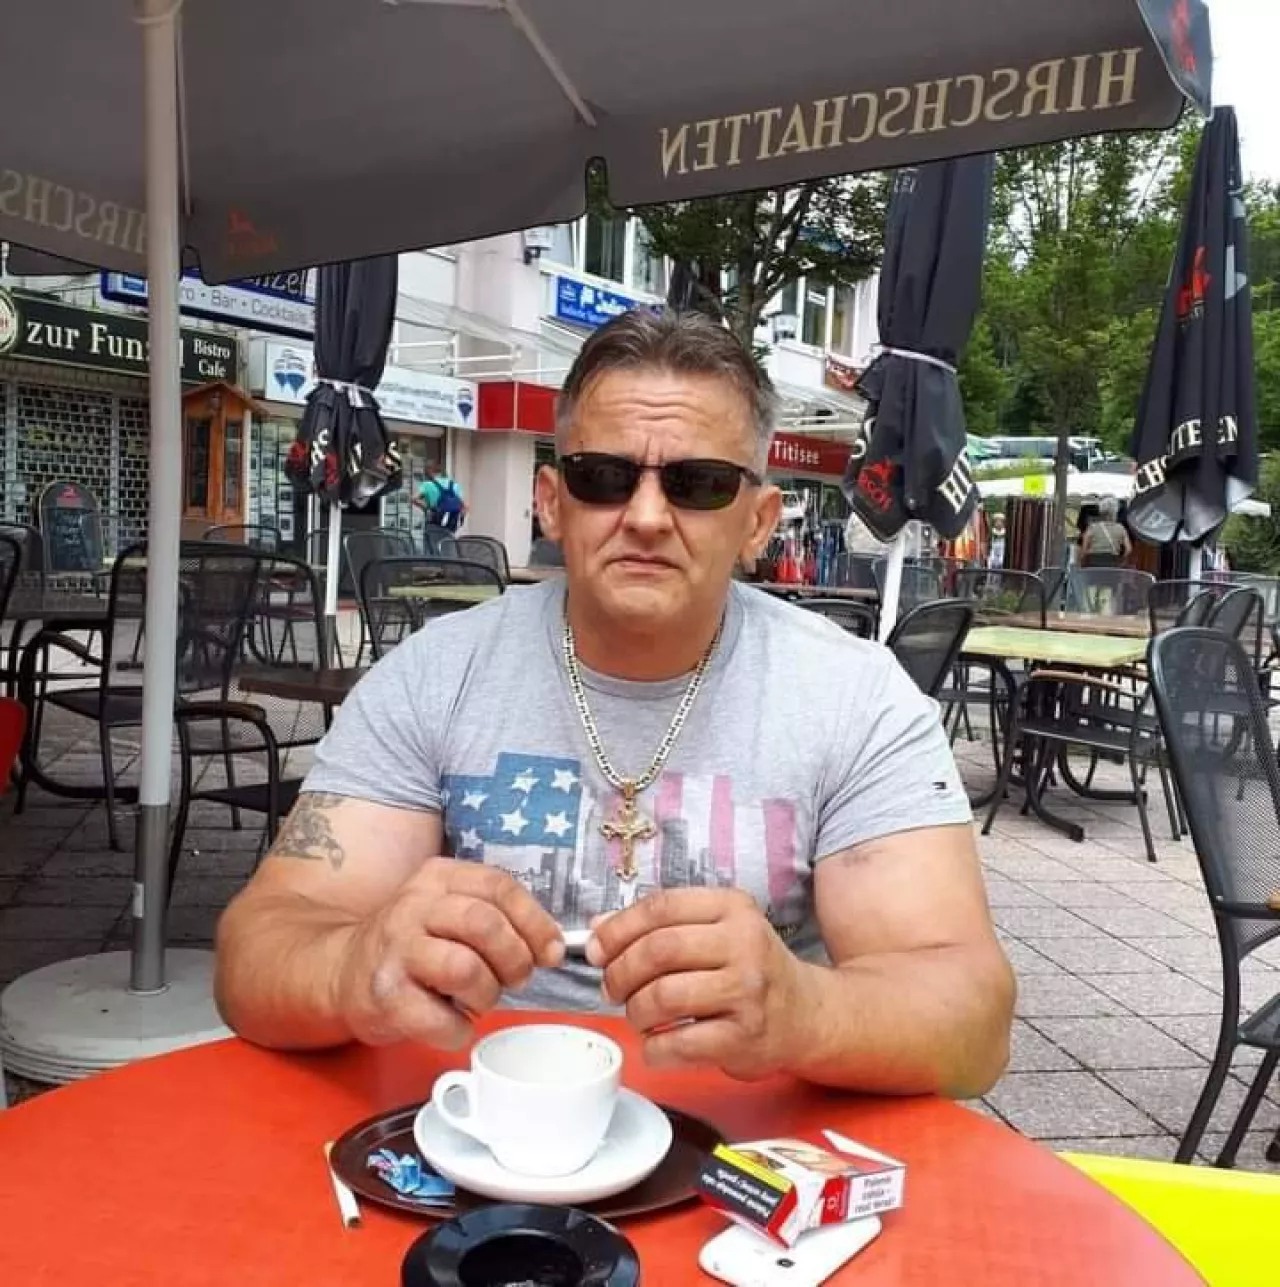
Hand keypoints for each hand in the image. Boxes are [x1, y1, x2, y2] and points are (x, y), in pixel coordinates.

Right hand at [333, 859, 562, 1049]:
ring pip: (464, 968)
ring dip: (487, 994)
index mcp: (438, 878)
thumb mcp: (450, 910)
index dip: (535, 921)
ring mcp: (396, 950)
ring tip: (479, 999)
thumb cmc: (415, 944)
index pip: (499, 886)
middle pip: (484, 924)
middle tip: (516, 979)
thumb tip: (553, 947)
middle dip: (514, 958)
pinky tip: (454, 1024)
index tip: (551, 951)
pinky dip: (458, 1030)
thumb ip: (498, 916)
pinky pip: (439, 1019)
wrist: (343, 971)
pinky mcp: (385, 996)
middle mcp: (414, 906)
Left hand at [586, 889, 815, 1079]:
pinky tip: (656, 1044)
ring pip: (664, 996)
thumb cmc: (747, 969)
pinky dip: (654, 1048)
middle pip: (658, 950)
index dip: (618, 929)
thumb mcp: (715, 930)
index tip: (597, 949)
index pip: (661, 907)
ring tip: (638, 1016)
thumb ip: (660, 925)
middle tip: (611, 988)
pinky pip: (679, 1043)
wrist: (805, 1014)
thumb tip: (599, 928)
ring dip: (636, 1011)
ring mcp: (746, 991)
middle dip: (620, 972)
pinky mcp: (745, 1036)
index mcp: (732, 908)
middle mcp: (744, 943)